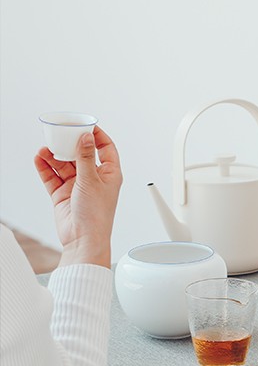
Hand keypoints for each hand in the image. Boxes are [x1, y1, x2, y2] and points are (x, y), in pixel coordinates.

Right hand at [34, 127, 122, 267]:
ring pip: (64, 166)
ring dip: (54, 157)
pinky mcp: (63, 194)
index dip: (97, 136)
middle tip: (59, 134)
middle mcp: (94, 178)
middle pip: (81, 155)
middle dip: (70, 144)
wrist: (83, 239)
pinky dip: (46, 168)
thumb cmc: (96, 214)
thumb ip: (85, 158)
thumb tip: (86, 137)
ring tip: (44, 149)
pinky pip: (52, 177)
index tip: (86, 125)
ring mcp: (77, 186)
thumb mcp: (90, 180)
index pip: (106, 148)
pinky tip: (39, 158)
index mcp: (109, 174)